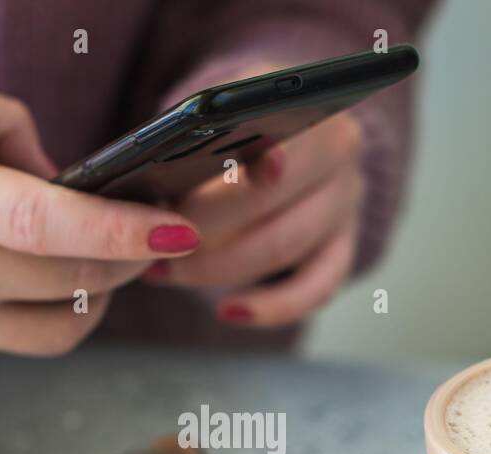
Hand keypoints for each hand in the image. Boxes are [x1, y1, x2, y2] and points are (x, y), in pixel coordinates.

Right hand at [0, 78, 201, 369]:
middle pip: (70, 281)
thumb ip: (8, 132)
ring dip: (94, 300)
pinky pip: (8, 341)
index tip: (174, 228)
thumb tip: (68, 183)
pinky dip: (29, 311)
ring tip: (94, 266)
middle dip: (127, 261)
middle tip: (150, 238)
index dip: (121, 229)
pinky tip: (13, 279)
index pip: (47, 222)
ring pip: (56, 331)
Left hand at [142, 66, 362, 327]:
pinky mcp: (343, 248)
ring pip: (284, 247)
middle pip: (274, 198)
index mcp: (305, 105)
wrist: (285, 140)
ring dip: (219, 268)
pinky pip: (314, 290)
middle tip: (156, 243)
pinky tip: (229, 312)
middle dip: (206, 228)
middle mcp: (337, 152)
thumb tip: (146, 187)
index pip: (275, 134)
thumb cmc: (234, 129)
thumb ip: (194, 136)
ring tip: (167, 272)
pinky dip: (270, 307)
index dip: (240, 165)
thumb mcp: (216, 113)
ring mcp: (344, 204)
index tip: (196, 185)